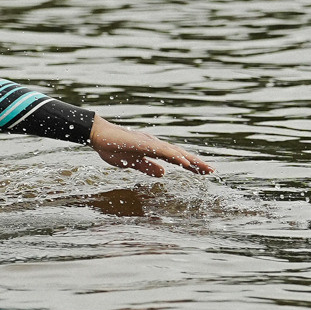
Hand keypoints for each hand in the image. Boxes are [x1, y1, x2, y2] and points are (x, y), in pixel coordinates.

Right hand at [88, 115, 212, 178]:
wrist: (98, 135)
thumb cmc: (113, 147)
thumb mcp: (133, 163)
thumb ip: (148, 167)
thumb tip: (163, 174)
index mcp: (154, 150)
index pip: (176, 158)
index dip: (191, 165)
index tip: (204, 172)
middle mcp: (156, 144)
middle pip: (180, 154)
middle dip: (196, 163)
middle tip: (212, 171)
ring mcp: (151, 143)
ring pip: (175, 152)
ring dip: (190, 160)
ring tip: (204, 168)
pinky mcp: (144, 143)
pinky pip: (162, 151)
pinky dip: (174, 156)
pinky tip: (184, 162)